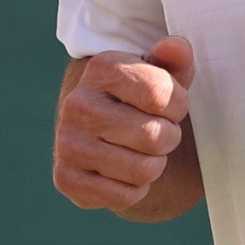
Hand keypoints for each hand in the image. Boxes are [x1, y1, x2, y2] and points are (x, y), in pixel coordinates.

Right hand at [55, 37, 194, 210]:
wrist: (103, 131)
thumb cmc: (142, 98)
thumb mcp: (161, 73)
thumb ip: (175, 57)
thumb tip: (176, 48)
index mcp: (101, 69)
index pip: (160, 94)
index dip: (178, 104)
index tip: (168, 104)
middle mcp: (77, 104)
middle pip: (154, 136)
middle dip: (169, 138)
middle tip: (159, 132)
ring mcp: (67, 143)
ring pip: (143, 170)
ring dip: (154, 165)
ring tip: (143, 151)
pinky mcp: (65, 179)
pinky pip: (124, 196)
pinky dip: (135, 189)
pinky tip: (124, 172)